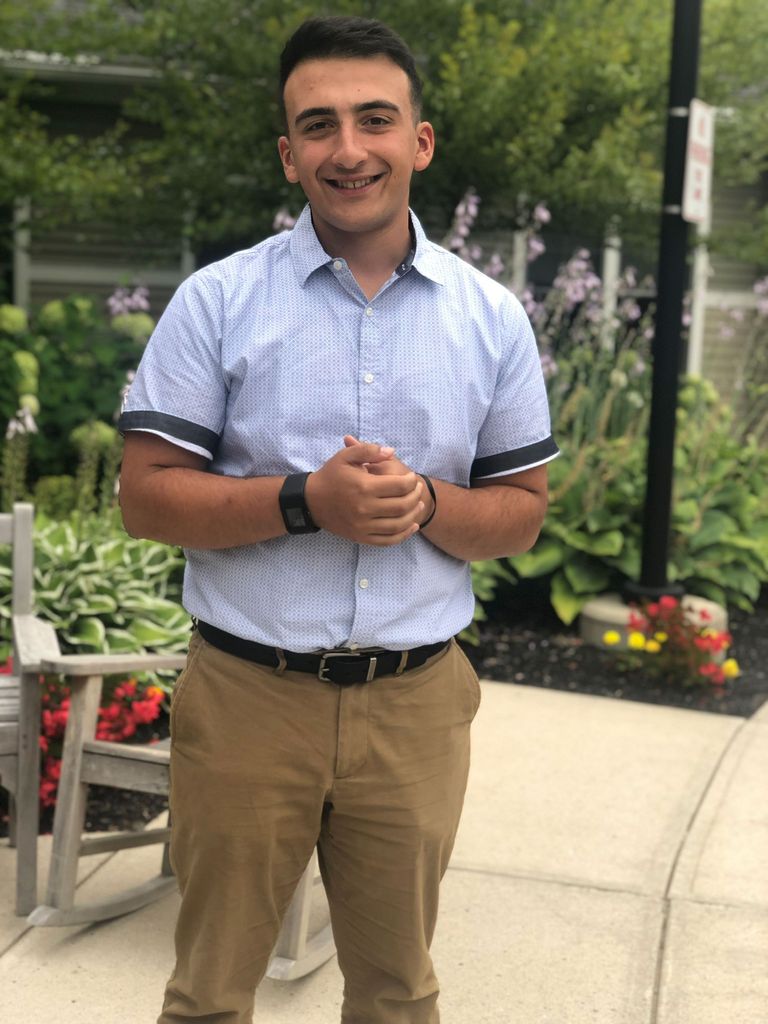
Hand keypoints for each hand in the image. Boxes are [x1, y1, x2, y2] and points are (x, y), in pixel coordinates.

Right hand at [305, 439, 424, 545]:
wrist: (311, 501)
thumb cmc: (330, 476)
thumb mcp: (346, 457)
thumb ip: (368, 450)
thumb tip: (391, 451)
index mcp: (364, 487)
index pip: (399, 486)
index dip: (411, 481)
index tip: (412, 477)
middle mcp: (365, 508)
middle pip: (402, 506)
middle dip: (415, 496)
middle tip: (417, 489)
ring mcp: (363, 526)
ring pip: (398, 525)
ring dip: (413, 515)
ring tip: (418, 505)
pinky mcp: (360, 537)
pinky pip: (387, 540)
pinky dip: (403, 535)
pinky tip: (411, 526)